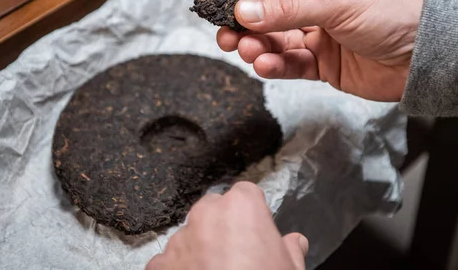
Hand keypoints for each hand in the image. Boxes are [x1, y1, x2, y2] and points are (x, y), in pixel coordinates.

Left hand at [146, 182, 308, 269]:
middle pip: (214, 210)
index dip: (252, 214)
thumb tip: (296, 243)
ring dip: (199, 249)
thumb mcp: (290, 268)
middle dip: (222, 227)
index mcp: (241, 206)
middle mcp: (207, 214)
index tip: (256, 231)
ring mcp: (180, 238)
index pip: (246, 194)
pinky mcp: (161, 263)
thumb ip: (291, 249)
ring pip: (190, 235)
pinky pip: (169, 261)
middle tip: (237, 255)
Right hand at [217, 0, 423, 100]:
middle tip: (226, 36)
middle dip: (247, 27)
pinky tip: (265, 66)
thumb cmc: (392, 15)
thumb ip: (288, 10)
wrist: (425, 58)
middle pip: (271, 17)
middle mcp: (317, 10)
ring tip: (248, 52)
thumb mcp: (336, 4)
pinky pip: (292, 66)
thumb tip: (245, 10)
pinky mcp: (324, 67)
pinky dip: (277, 67)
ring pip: (278, 43)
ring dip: (259, 48)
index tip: (227, 6)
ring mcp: (320, 40)